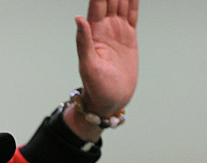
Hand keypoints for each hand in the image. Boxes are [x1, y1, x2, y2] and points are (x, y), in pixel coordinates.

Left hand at [75, 0, 138, 116]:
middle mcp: (104, 29)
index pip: (96, 3)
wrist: (109, 101)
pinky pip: (132, 14)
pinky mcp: (128, 38)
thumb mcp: (88, 67)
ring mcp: (117, 32)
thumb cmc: (96, 89)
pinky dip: (133, 1)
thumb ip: (83, 42)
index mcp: (93, 33)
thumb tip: (78, 19)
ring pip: (121, 2)